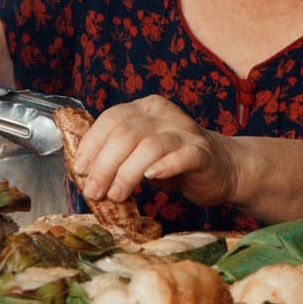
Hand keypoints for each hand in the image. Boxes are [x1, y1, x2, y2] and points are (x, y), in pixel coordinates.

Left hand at [73, 96, 238, 207]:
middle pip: (127, 134)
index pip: (111, 119)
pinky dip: (164, 167)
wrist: (222, 168)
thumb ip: (117, 154)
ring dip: (127, 174)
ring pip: (149, 147)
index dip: (92, 144)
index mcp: (145, 108)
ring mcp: (185, 131)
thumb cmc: (173, 161)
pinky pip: (181, 156)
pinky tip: (150, 178)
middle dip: (104, 166)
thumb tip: (83, 174)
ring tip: (116, 195)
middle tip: (94, 192)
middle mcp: (164, 114)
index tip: (80, 169)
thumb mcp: (140, 152)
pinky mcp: (202, 152)